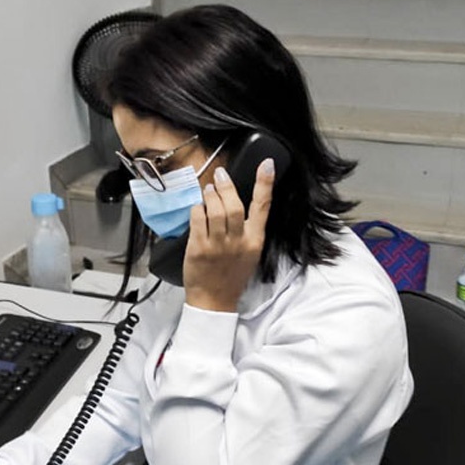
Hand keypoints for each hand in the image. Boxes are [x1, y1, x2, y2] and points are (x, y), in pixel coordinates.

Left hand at [184, 159, 274, 311]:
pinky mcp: (199, 249)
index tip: (267, 164)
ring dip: (211, 195)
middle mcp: (238, 241)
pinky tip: (197, 208)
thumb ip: (247, 230)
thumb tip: (236, 201)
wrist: (215, 300)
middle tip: (220, 174)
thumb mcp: (249, 253)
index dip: (265, 183)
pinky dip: (197, 209)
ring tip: (209, 190)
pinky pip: (198, 220)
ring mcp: (218, 245)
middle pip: (234, 205)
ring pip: (215, 210)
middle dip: (227, 185)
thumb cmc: (231, 276)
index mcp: (255, 241)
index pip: (263, 207)